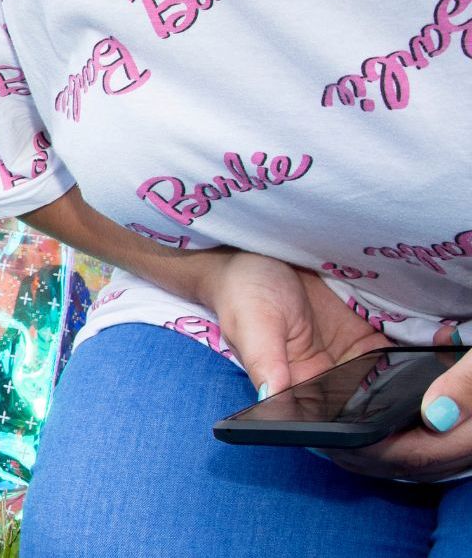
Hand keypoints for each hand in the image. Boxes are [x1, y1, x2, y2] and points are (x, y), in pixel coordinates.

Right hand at [198, 252, 471, 477]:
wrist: (258, 253)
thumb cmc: (243, 290)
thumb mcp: (250, 321)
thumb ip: (263, 358)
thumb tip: (271, 398)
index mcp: (294, 391)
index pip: (330, 423)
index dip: (360, 432)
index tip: (390, 431)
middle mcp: (327, 386)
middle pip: (368, 412)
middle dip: (400, 416)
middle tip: (432, 408)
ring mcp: (354, 366)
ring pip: (391, 391)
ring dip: (416, 389)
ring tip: (444, 381)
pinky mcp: (372, 343)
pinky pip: (403, 360)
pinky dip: (423, 360)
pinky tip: (442, 349)